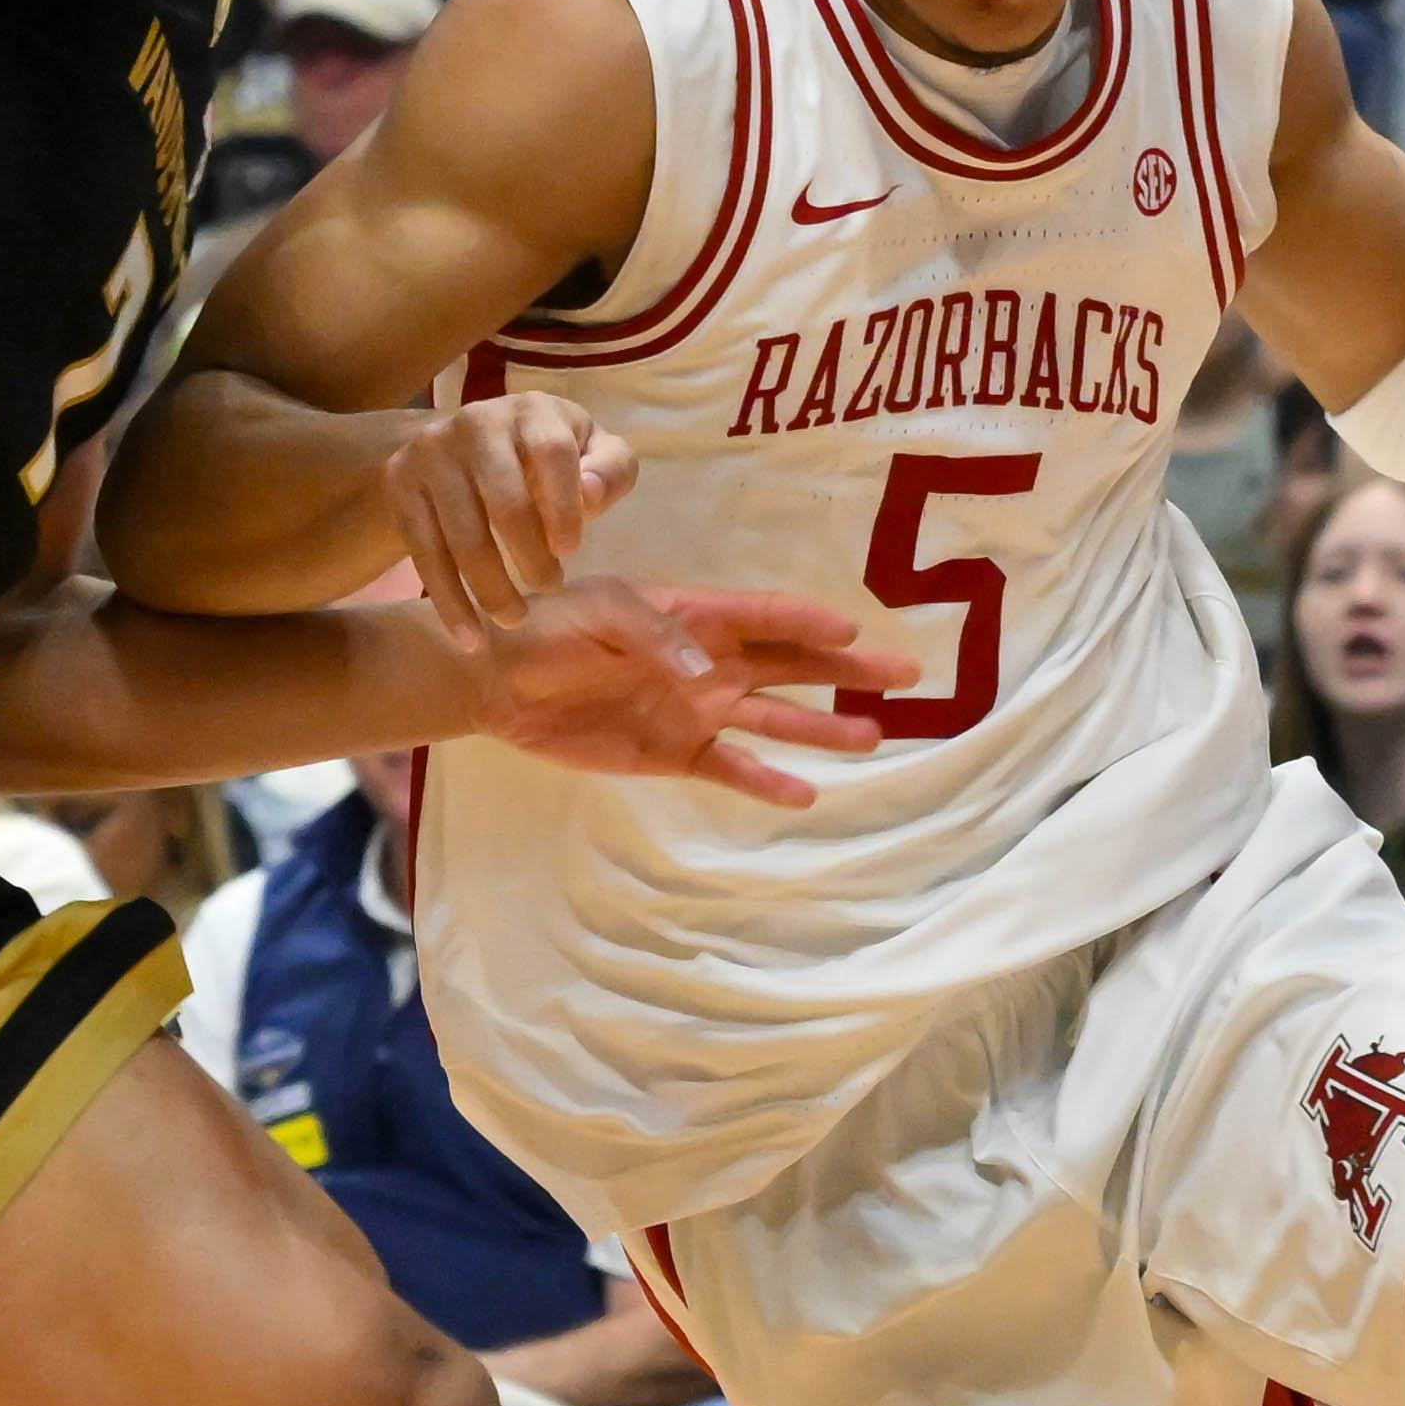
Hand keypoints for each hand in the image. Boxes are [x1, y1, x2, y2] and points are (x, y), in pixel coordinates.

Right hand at [384, 389, 631, 633]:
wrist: (465, 445)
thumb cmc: (545, 456)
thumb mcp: (591, 451)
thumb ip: (610, 469)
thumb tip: (592, 493)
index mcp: (532, 410)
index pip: (551, 452)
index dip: (565, 506)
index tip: (572, 551)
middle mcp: (476, 421)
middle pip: (505, 501)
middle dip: (531, 558)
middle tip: (551, 587)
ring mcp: (431, 451)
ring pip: (461, 535)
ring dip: (491, 589)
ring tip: (515, 618)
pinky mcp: (400, 482)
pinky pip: (424, 552)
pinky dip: (449, 602)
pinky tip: (470, 639)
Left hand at [465, 580, 907, 802]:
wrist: (496, 682)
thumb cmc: (546, 630)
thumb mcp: (598, 611)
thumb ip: (655, 633)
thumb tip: (709, 670)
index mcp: (694, 615)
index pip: (767, 616)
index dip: (811, 623)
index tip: (857, 633)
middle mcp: (708, 661)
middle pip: (792, 665)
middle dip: (848, 670)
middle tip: (907, 675)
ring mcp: (696, 709)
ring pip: (774, 718)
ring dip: (822, 726)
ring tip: (874, 736)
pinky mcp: (674, 753)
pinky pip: (732, 768)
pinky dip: (766, 781)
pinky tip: (804, 794)